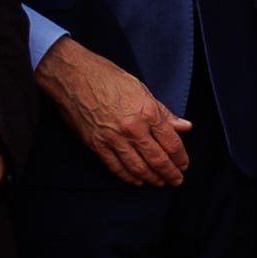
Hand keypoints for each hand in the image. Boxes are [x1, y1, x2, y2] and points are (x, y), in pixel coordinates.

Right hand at [39, 41, 192, 185]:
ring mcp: (113, 138)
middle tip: (176, 180)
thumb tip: (184, 126)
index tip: (183, 164)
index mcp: (147, 112)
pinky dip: (129, 177)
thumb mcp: (141, 89)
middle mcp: (133, 129)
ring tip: (159, 182)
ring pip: (138, 167)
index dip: (180, 158)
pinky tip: (137, 180)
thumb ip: (163, 112)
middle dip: (170, 173)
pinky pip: (116, 167)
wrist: (71, 75)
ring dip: (152, 178)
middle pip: (158, 159)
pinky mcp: (96, 144)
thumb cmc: (106, 76)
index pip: (171, 143)